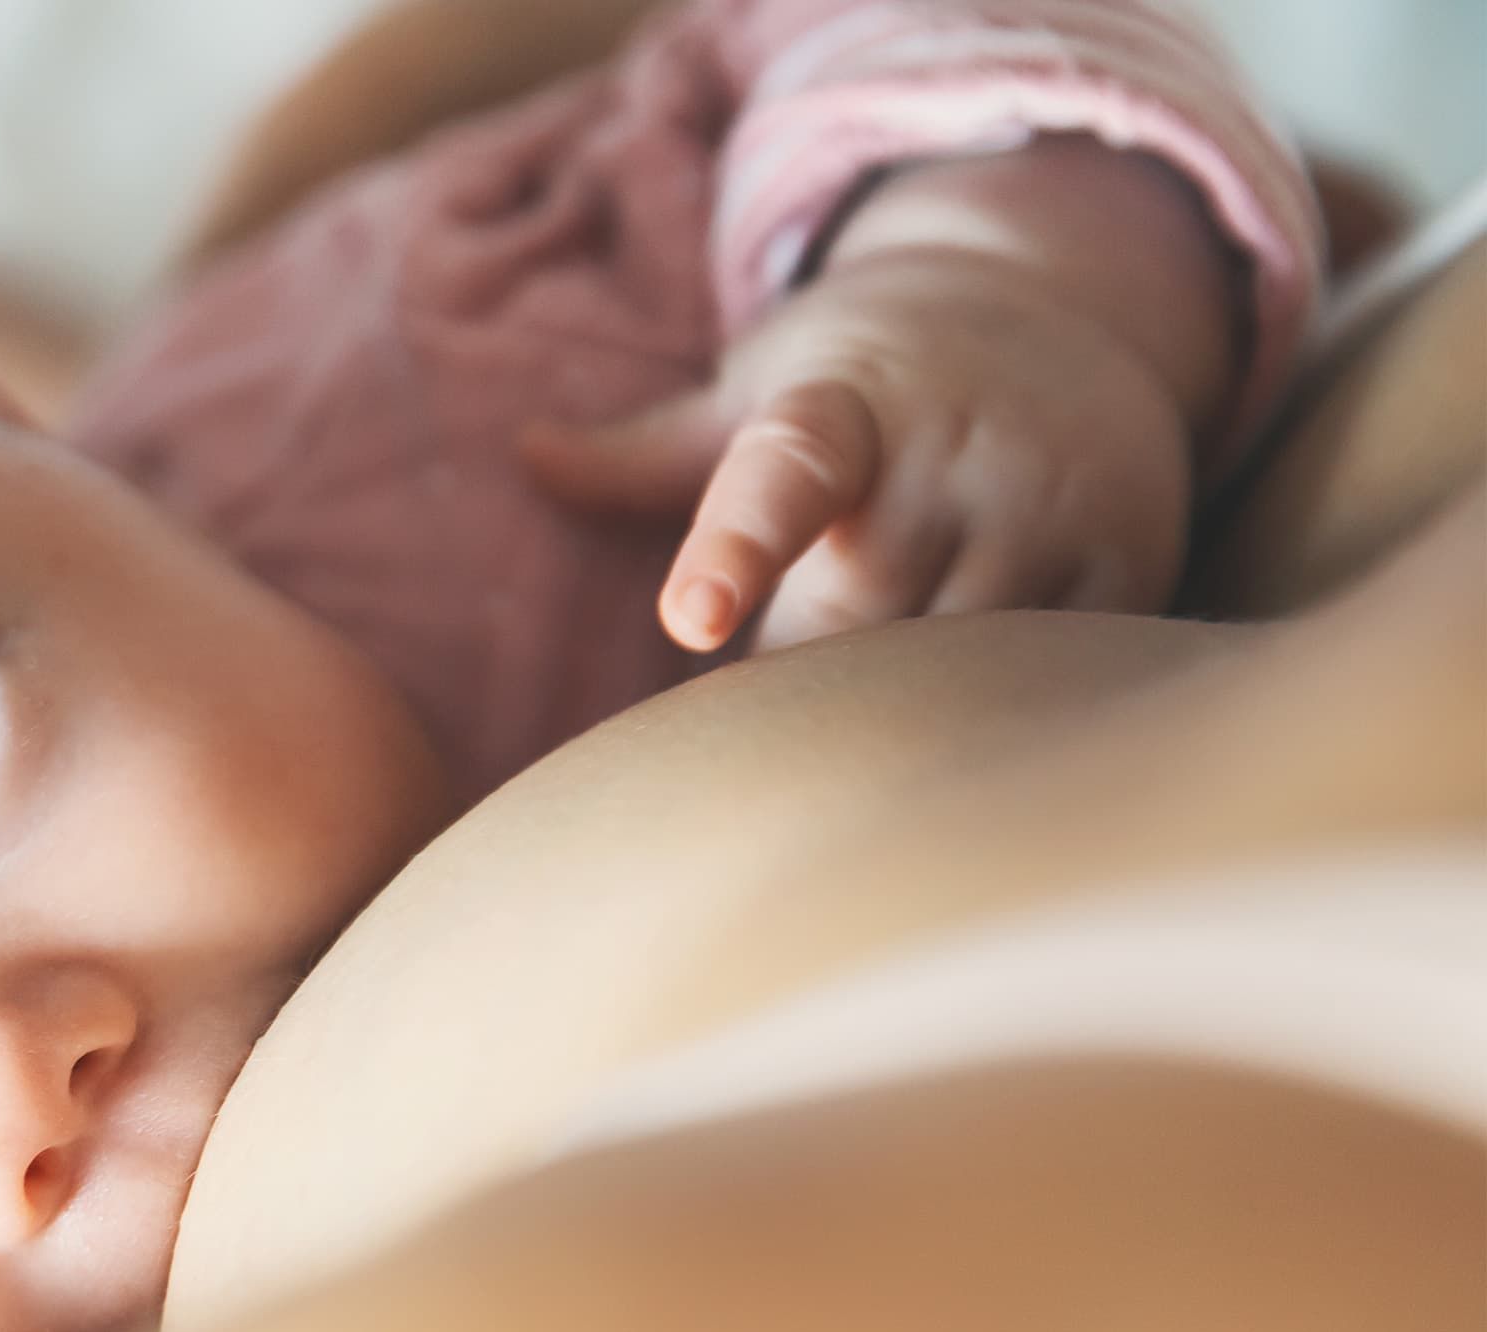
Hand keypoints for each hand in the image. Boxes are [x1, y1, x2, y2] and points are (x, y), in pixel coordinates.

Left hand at [519, 246, 1198, 654]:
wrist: (1067, 311)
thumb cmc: (871, 378)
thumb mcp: (765, 385)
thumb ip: (650, 450)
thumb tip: (528, 453)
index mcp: (843, 408)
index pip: (783, 476)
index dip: (735, 550)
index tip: (690, 619)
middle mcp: (954, 451)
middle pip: (852, 622)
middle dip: (806, 658)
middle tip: (796, 640)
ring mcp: (1049, 505)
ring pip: (949, 662)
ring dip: (898, 690)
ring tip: (885, 650)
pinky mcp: (1127, 560)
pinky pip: (1044, 674)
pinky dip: (996, 695)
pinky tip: (979, 676)